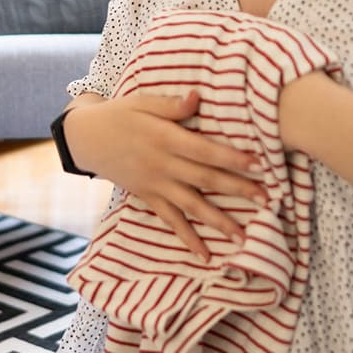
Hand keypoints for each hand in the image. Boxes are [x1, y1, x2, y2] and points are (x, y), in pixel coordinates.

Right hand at [63, 91, 268, 260]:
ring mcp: (155, 184)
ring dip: (218, 221)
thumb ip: (171, 105)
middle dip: (237, 190)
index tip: (258, 164)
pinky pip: (170, 220)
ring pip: (191, 205)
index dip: (231, 157)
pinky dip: (187, 238)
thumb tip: (198, 98)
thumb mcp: (142, 102)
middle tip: (266, 199)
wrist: (86, 139)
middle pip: (205, 179)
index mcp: (164, 138)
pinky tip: (205, 254)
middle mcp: (162, 165)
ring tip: (243, 237)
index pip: (204, 150)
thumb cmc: (120, 115)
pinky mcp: (148, 197)